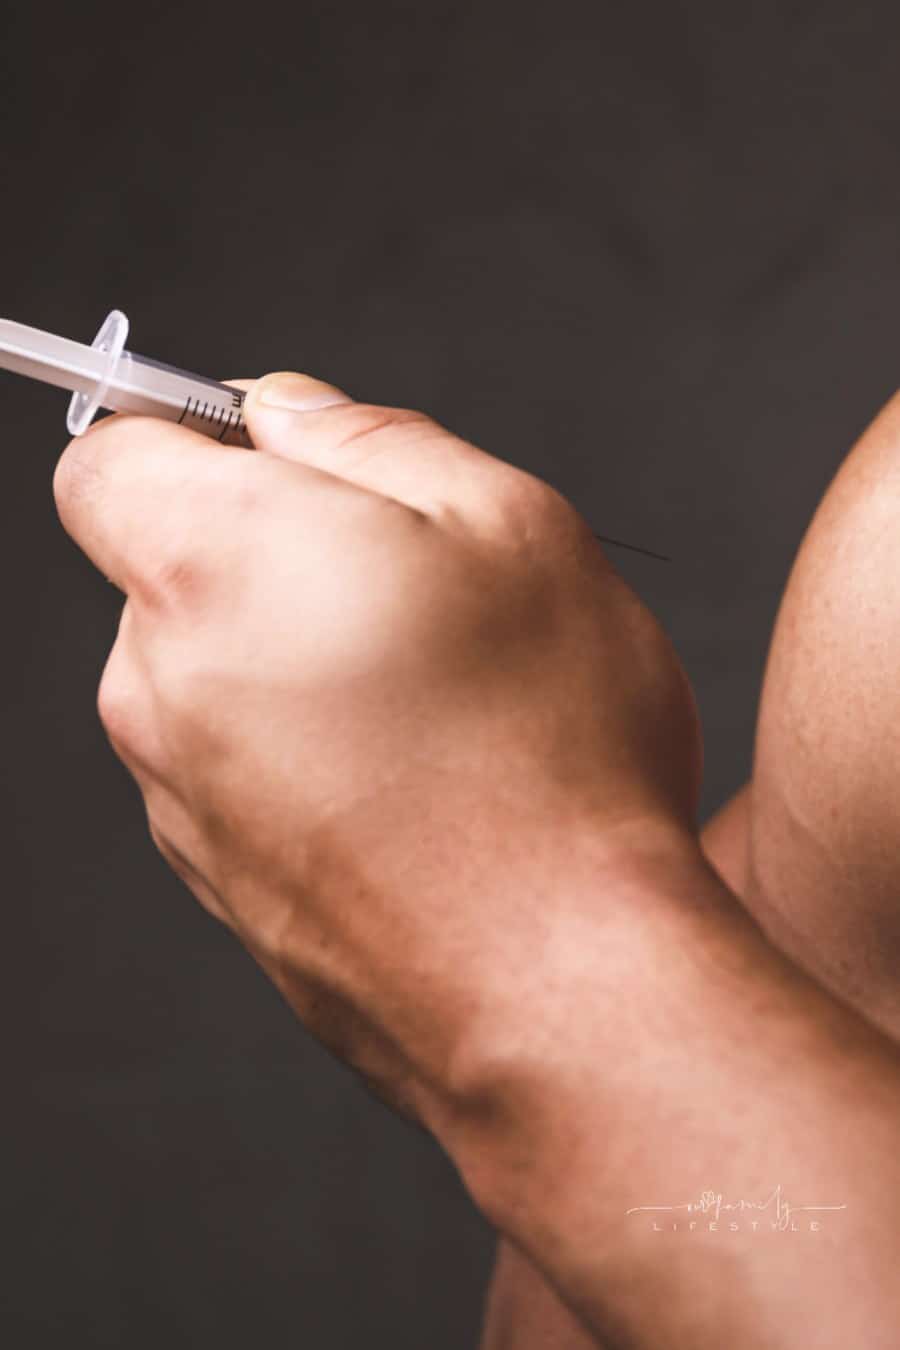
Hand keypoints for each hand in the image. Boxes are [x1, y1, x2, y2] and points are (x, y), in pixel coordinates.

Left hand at [52, 372, 701, 1126]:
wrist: (559, 986)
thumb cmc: (549, 749)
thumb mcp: (506, 522)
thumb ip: (369, 436)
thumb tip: (284, 413)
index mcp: (208, 565)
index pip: (106, 456)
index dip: (181, 433)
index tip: (267, 453)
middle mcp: (159, 685)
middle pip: (171, 571)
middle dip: (268, 553)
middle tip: (409, 593)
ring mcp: (179, 798)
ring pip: (212, 678)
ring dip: (296, 662)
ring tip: (431, 710)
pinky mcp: (221, 882)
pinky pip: (241, 773)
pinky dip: (305, 757)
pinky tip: (417, 791)